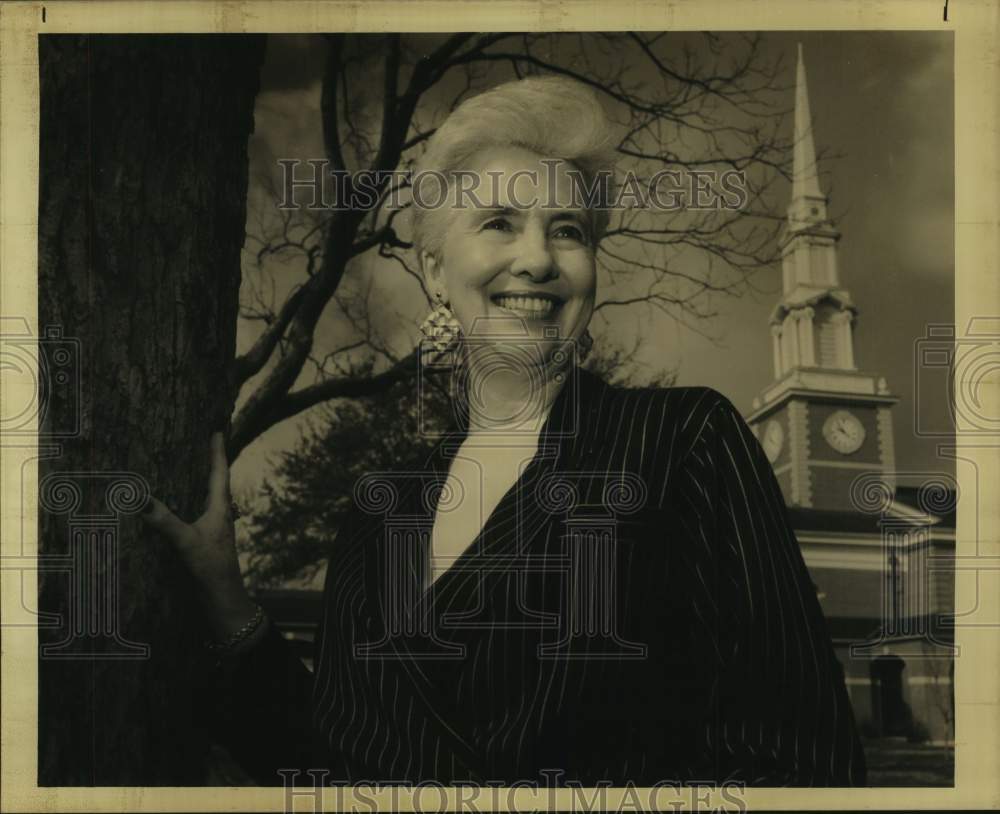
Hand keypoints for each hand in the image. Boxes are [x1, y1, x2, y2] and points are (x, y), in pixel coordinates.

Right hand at [141, 432, 256, 639]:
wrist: (223, 599)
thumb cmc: (211, 569)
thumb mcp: (186, 542)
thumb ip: (165, 521)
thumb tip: (141, 499)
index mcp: (219, 509)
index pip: (219, 473)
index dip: (217, 451)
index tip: (216, 431)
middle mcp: (218, 515)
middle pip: (214, 481)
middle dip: (208, 462)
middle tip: (202, 441)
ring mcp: (211, 528)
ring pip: (206, 497)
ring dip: (199, 481)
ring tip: (188, 465)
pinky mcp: (203, 541)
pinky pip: (195, 513)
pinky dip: (188, 502)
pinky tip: (177, 505)